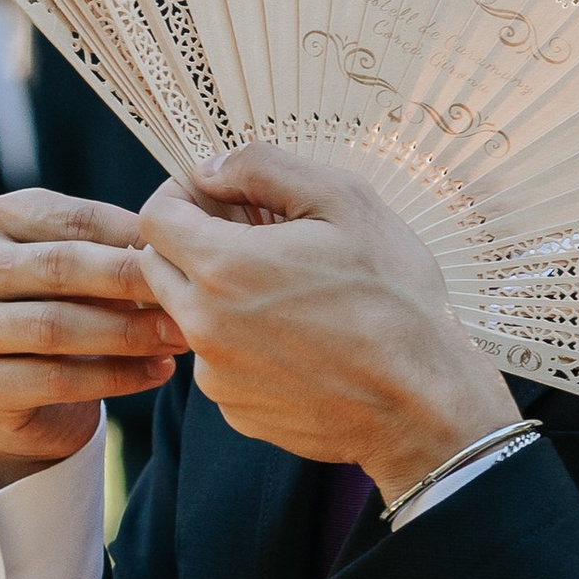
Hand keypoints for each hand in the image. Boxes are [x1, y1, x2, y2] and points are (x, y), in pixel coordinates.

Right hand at [0, 191, 184, 494]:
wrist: (29, 395)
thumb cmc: (72, 309)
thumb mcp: (90, 268)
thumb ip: (118, 248)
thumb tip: (174, 242)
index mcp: (0, 218)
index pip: (76, 219)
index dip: (134, 236)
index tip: (184, 253)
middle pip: (61, 267)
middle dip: (131, 282)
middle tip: (186, 294)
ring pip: (56, 326)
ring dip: (129, 333)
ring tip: (180, 336)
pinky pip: (56, 379)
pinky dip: (117, 377)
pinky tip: (159, 371)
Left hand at [135, 145, 512, 500]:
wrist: (425, 404)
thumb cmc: (395, 300)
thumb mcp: (346, 202)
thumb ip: (264, 169)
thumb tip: (211, 168)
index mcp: (222, 267)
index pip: (154, 219)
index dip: (180, 197)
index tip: (217, 198)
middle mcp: (204, 326)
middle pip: (158, 268)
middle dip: (191, 242)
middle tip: (253, 237)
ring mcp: (217, 376)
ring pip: (189, 316)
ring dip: (218, 295)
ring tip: (288, 293)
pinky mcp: (237, 410)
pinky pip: (219, 362)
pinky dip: (242, 343)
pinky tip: (299, 339)